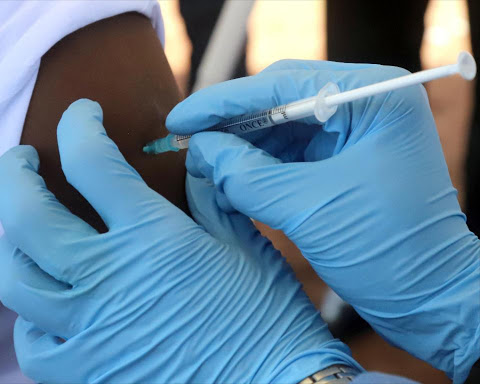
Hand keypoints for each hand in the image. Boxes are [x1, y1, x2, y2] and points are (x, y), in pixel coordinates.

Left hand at [0, 99, 360, 383]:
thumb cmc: (265, 313)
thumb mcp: (243, 241)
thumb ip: (209, 192)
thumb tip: (192, 154)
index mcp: (153, 238)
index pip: (92, 162)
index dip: (79, 125)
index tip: (83, 114)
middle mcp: (110, 280)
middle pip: (27, 215)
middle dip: (13, 173)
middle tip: (21, 159)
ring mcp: (92, 330)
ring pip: (17, 279)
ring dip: (14, 243)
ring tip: (29, 229)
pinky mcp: (89, 372)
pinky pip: (33, 341)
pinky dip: (32, 314)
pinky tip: (53, 302)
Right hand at [166, 60, 479, 381]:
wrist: (430, 296)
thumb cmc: (390, 250)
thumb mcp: (310, 208)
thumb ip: (249, 175)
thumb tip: (201, 150)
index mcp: (374, 98)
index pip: (283, 84)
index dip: (224, 102)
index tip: (181, 118)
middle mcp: (366, 105)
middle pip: (279, 102)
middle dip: (230, 124)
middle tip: (185, 139)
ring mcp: (355, 132)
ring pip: (280, 130)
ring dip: (241, 148)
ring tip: (202, 163)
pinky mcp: (344, 160)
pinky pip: (290, 155)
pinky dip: (259, 167)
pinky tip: (230, 178)